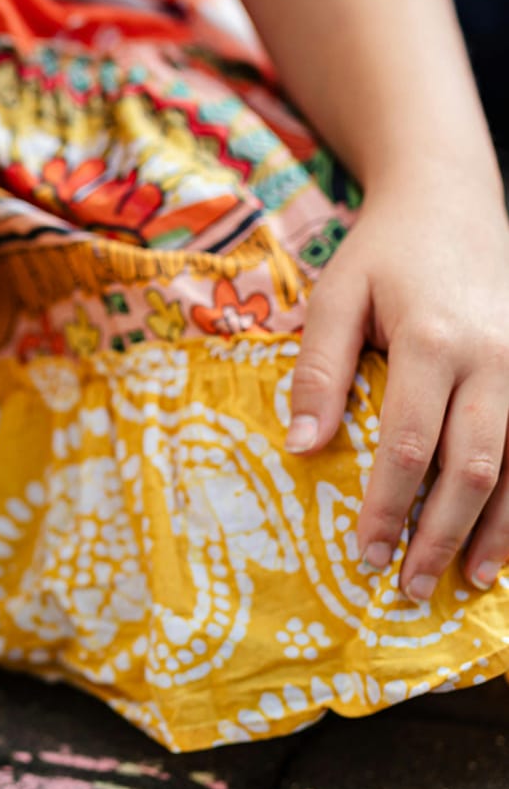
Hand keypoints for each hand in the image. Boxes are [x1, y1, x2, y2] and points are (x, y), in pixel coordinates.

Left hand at [286, 173, 508, 597]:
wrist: (452, 200)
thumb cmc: (384, 253)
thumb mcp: (335, 296)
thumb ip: (318, 370)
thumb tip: (300, 448)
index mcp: (434, 341)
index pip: (408, 446)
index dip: (389, 508)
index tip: (365, 554)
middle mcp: (493, 359)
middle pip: (472, 467)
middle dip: (440, 534)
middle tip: (409, 588)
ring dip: (494, 531)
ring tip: (463, 581)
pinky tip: (503, 538)